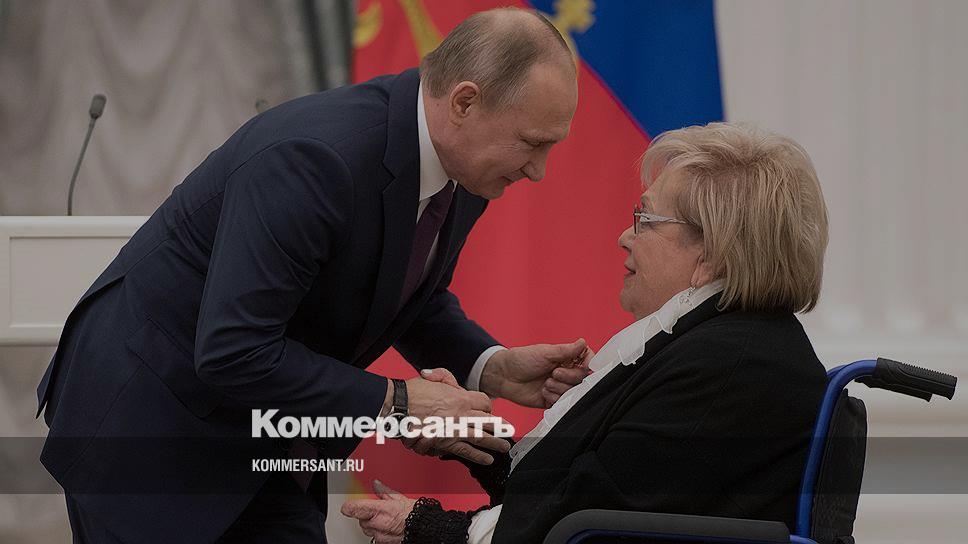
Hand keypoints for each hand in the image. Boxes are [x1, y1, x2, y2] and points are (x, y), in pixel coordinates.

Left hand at [341, 479, 414, 543]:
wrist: (426, 529)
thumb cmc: (417, 515)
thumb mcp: (400, 498)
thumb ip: (384, 491)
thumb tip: (376, 484)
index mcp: (381, 510)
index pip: (354, 509)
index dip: (349, 506)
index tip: (348, 505)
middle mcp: (378, 524)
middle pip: (360, 519)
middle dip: (367, 514)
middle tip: (378, 511)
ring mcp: (380, 536)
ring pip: (366, 528)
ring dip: (372, 523)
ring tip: (386, 519)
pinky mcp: (383, 543)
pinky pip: (375, 537)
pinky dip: (379, 532)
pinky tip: (388, 527)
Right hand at [401, 368, 510, 464]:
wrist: (398, 407)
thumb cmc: (412, 393)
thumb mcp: (433, 377)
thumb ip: (446, 377)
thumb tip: (452, 383)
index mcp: (460, 397)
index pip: (484, 402)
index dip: (488, 406)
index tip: (489, 410)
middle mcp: (462, 414)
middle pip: (488, 421)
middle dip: (499, 426)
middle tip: (508, 430)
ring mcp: (455, 430)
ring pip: (482, 438)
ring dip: (495, 443)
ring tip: (504, 447)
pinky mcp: (446, 443)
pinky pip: (466, 451)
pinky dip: (478, 456)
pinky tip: (488, 460)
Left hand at [480, 339, 594, 407]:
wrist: (504, 376)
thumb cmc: (522, 359)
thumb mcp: (545, 352)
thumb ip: (566, 350)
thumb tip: (583, 342)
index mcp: (566, 358)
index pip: (587, 361)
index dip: (588, 364)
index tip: (584, 366)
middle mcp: (565, 372)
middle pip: (582, 378)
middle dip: (569, 377)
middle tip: (553, 373)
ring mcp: (559, 386)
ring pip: (573, 392)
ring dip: (559, 388)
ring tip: (545, 383)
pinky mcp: (552, 399)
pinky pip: (562, 402)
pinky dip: (553, 397)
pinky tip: (543, 392)